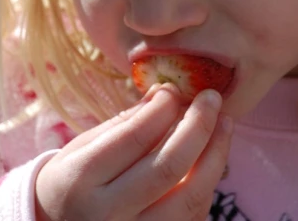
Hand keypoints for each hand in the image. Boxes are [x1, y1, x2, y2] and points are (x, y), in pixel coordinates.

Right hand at [34, 83, 232, 220]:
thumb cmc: (72, 182)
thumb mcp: (83, 148)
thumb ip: (125, 123)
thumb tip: (165, 91)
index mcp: (81, 181)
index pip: (135, 138)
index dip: (163, 108)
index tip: (176, 89)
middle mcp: (107, 216)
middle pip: (168, 167)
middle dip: (199, 126)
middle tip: (212, 97)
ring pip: (190, 198)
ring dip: (215, 156)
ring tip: (225, 123)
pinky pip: (193, 217)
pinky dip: (207, 183)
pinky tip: (211, 157)